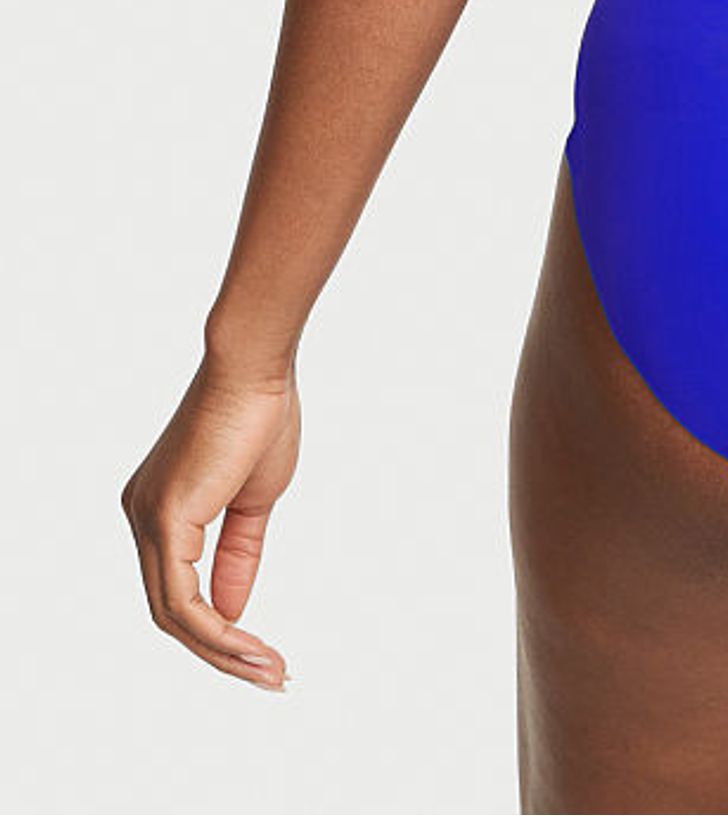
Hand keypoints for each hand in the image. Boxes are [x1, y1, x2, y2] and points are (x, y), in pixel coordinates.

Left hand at [120, 350, 300, 688]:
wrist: (256, 367)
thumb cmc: (260, 415)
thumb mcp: (254, 501)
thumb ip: (238, 555)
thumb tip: (232, 612)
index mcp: (160, 510)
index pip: (178, 589)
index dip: (219, 630)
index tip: (263, 652)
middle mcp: (142, 516)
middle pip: (171, 611)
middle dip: (221, 652)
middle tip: (270, 675)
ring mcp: (147, 519)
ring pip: (173, 613)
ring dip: (223, 651)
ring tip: (269, 670)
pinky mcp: (164, 520)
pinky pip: (181, 597)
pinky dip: (216, 630)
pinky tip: (249, 644)